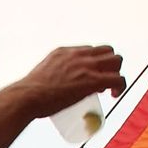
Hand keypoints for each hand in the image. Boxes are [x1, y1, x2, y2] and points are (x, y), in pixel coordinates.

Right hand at [10, 45, 124, 117]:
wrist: (27, 97)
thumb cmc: (28, 93)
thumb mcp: (40, 76)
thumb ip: (48, 77)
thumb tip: (49, 90)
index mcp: (63, 52)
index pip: (88, 50)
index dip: (93, 62)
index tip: (90, 74)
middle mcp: (77, 55)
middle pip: (107, 50)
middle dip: (109, 64)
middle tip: (104, 78)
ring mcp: (86, 66)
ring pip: (116, 61)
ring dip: (117, 72)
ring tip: (111, 86)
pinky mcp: (92, 80)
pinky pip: (117, 79)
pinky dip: (120, 85)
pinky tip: (115, 94)